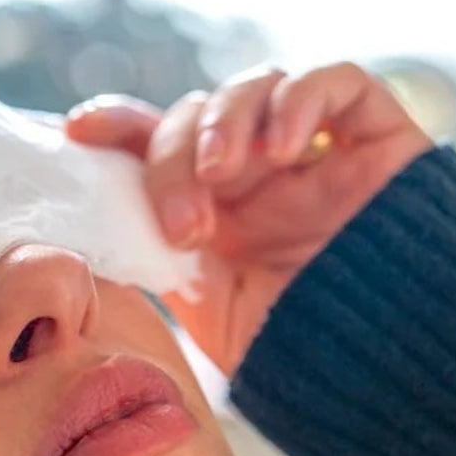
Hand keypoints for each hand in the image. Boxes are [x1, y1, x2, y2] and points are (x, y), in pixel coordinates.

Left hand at [66, 63, 433, 373]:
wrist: (376, 374)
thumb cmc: (289, 352)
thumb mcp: (200, 305)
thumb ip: (151, 254)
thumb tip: (80, 225)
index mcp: (213, 206)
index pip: (158, 142)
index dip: (119, 125)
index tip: (79, 129)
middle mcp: (258, 174)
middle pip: (196, 115)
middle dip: (174, 156)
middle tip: (182, 224)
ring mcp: (314, 153)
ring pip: (255, 86)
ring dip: (224, 121)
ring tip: (221, 174)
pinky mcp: (376, 138)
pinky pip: (338, 82)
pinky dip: (299, 98)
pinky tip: (283, 146)